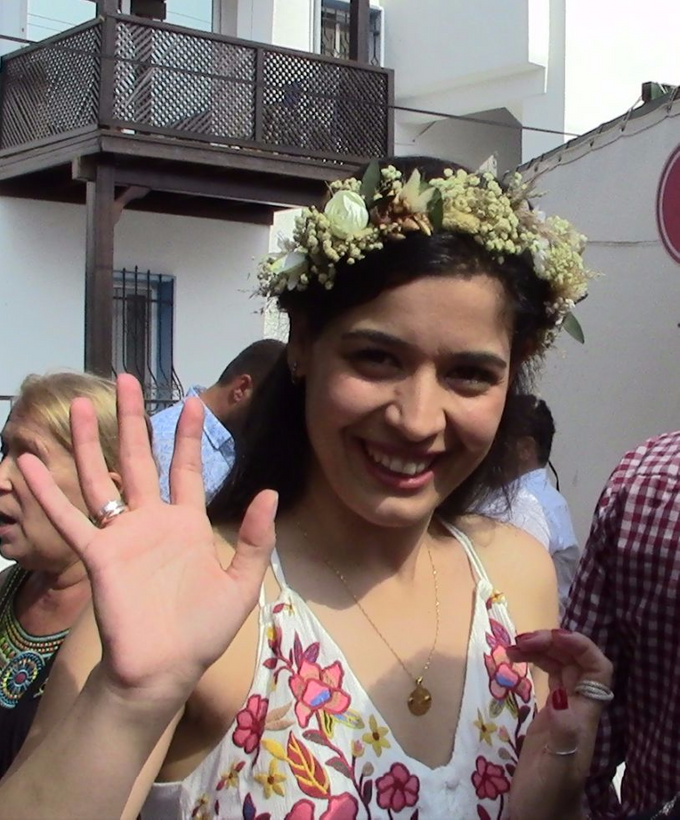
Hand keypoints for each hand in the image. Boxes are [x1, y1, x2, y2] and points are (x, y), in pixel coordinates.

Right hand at [18, 375, 276, 706]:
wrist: (165, 669)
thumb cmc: (203, 630)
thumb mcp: (240, 584)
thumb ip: (254, 539)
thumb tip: (268, 492)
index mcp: (188, 523)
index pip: (187, 468)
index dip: (188, 435)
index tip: (191, 399)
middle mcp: (152, 520)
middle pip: (141, 459)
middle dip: (134, 420)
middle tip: (126, 380)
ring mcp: (122, 535)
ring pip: (103, 478)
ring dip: (92, 442)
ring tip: (83, 405)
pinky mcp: (97, 555)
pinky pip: (70, 518)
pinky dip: (48, 492)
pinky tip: (29, 464)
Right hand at [507, 629, 612, 819]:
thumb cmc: (546, 798)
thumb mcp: (552, 767)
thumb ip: (560, 733)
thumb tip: (559, 695)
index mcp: (583, 717)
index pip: (597, 669)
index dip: (580, 646)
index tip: (549, 636)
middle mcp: (578, 710)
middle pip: (577, 662)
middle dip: (553, 642)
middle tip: (519, 641)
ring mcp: (565, 712)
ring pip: (563, 667)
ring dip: (542, 650)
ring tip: (513, 647)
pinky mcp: (550, 718)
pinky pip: (551, 679)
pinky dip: (537, 663)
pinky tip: (519, 660)